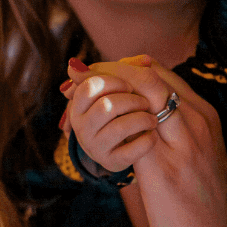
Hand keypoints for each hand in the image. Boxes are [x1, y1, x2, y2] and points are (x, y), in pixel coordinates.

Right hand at [63, 56, 161, 173]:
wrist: (128, 143)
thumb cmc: (123, 109)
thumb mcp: (119, 88)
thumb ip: (109, 70)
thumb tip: (74, 64)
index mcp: (79, 105)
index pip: (90, 86)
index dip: (114, 82)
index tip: (129, 86)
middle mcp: (82, 127)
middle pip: (106, 106)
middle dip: (133, 101)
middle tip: (145, 103)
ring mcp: (94, 146)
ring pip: (119, 127)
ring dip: (143, 119)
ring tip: (152, 119)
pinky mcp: (111, 162)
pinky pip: (131, 150)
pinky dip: (147, 140)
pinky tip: (152, 136)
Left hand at [65, 57, 226, 226]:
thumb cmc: (205, 210)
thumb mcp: (200, 160)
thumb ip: (178, 134)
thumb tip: (142, 120)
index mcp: (207, 118)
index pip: (162, 73)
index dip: (125, 68)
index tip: (100, 75)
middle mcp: (198, 123)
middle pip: (149, 74)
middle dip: (109, 71)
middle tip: (80, 78)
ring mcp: (184, 143)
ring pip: (143, 90)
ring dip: (105, 88)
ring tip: (78, 94)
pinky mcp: (163, 168)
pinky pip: (131, 126)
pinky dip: (105, 119)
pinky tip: (85, 125)